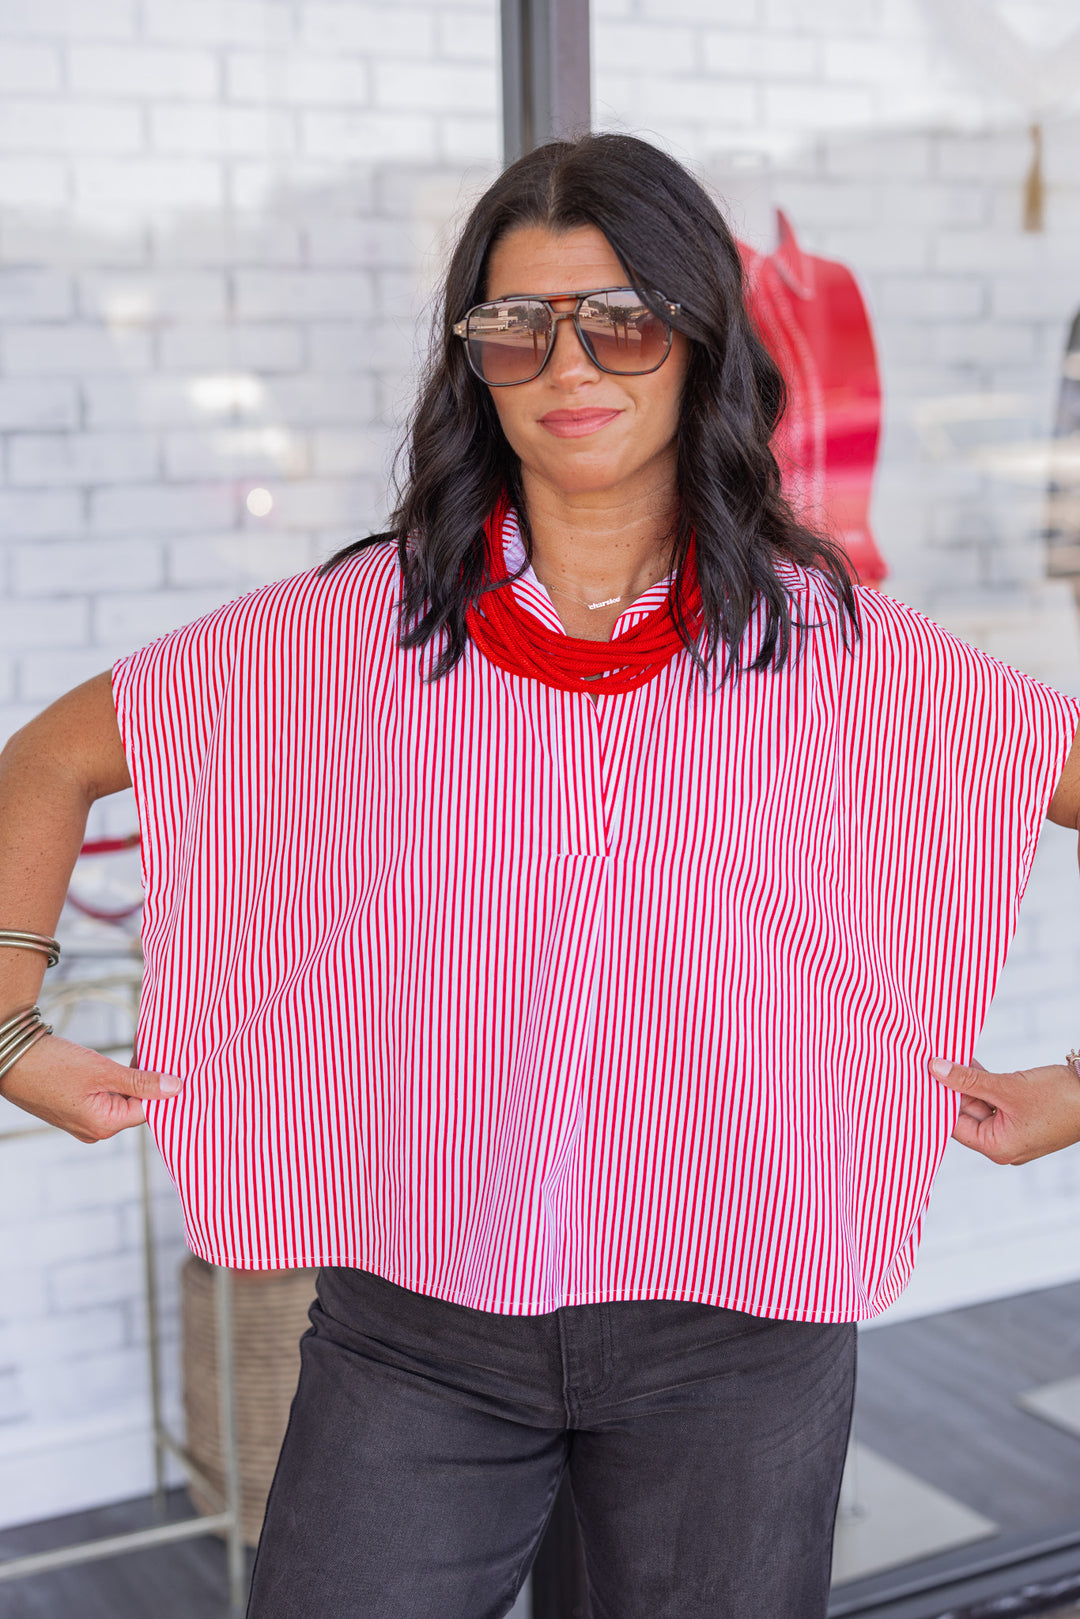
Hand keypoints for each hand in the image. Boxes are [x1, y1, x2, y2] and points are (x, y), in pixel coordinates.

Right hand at [0, 1034, 181, 1143]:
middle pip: (136, 1105)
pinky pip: (106, 1096)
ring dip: (133, 1078)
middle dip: (148, 1081)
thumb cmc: (51, 1066)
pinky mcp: (76, 1108)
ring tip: (141, 1053)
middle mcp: (95, 1129)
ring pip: (122, 1099)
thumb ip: (139, 1081)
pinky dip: (116, 1080)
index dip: (163, 1087)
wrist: (10, 1060)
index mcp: (104, 1126)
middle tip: (158, 1053)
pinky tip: (122, 1061)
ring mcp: (84, 1121)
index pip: (149, 1110)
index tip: (174, 1065)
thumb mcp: (102, 1070)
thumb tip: (175, 1088)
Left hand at [930, 1056, 1079, 1164]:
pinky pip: (994, 1098)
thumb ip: (969, 1080)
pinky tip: (967, 1061)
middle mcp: (1002, 1143)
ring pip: (979, 1102)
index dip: (937, 1100)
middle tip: (929, 1062)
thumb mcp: (1008, 1087)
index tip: (920, 1078)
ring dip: (965, 1081)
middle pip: (965, 1113)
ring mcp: (1013, 1129)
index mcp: (997, 1147)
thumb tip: (936, 1070)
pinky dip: (982, 1082)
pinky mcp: (1021, 1114)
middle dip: (950, 1087)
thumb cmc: (1061, 1100)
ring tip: (945, 1056)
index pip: (954, 1124)